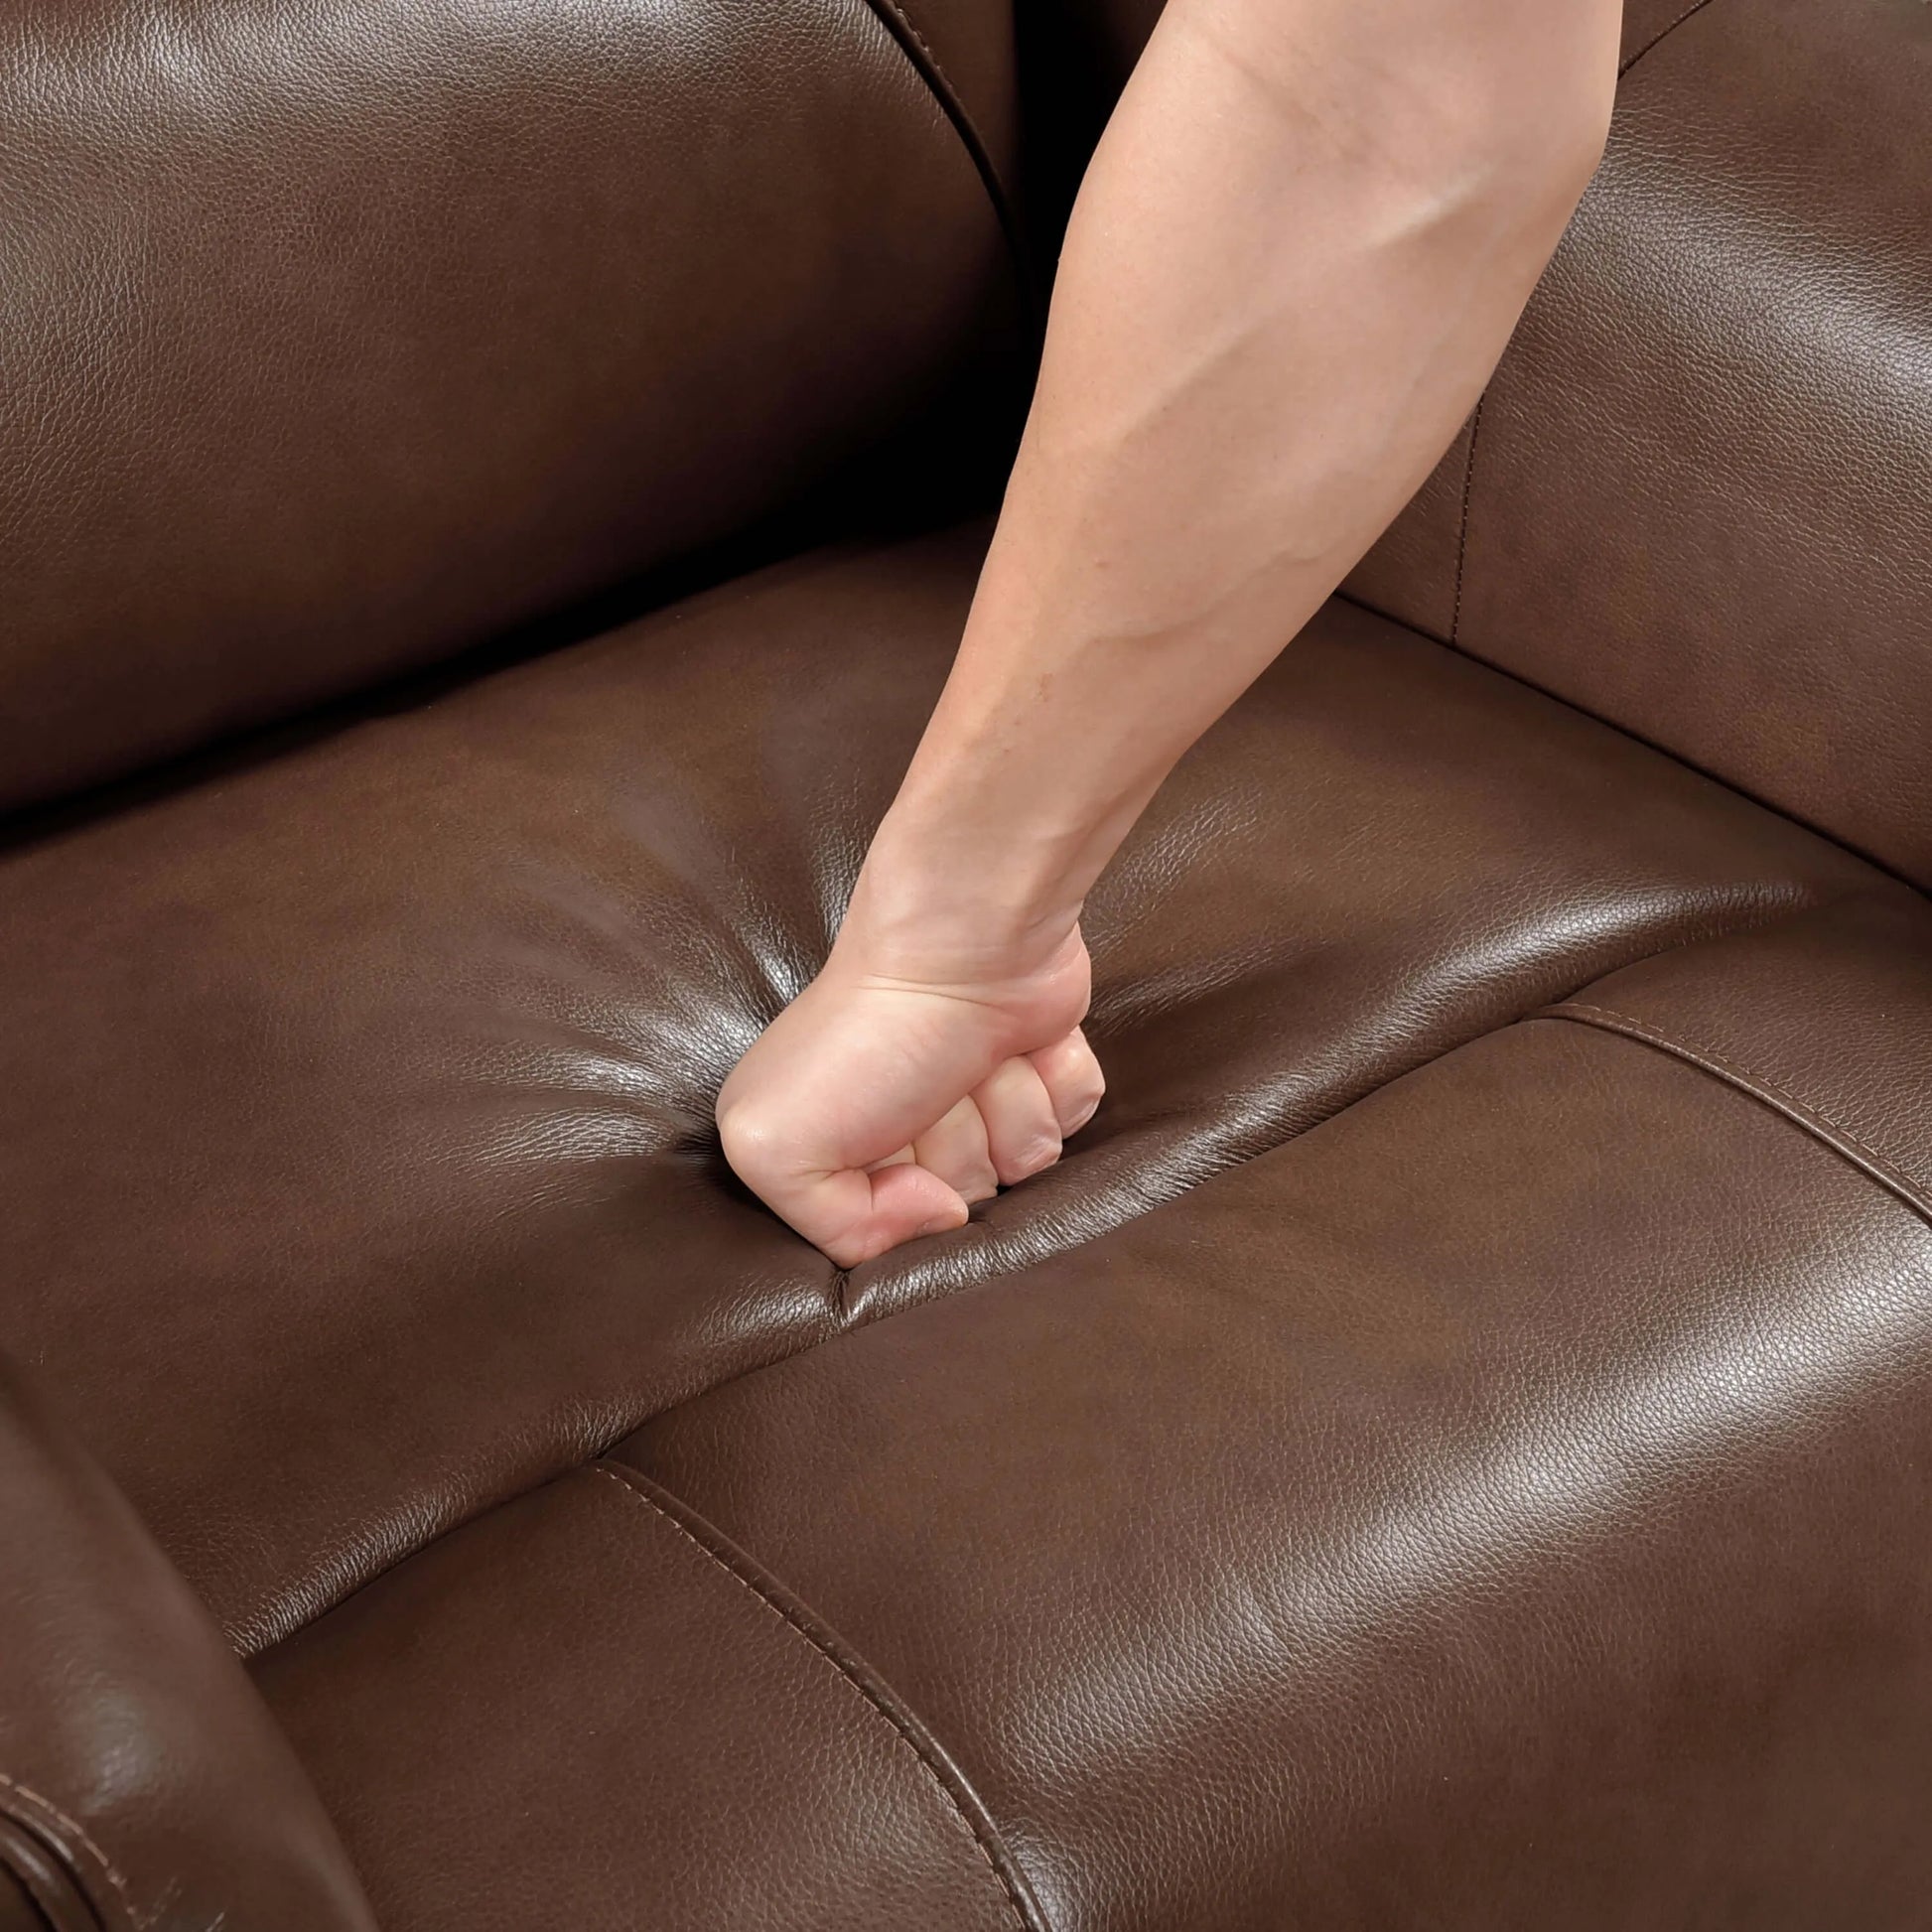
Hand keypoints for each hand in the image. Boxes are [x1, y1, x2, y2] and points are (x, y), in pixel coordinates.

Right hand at [716, 921, 1105, 1266]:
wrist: (959, 941)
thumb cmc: (868, 1031)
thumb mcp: (775, 1147)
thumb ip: (835, 1231)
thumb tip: (938, 1219)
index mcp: (823, 1138)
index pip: (882, 1235)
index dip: (892, 1199)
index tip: (882, 1145)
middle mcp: (902, 1120)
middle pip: (962, 1199)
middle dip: (953, 1149)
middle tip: (925, 1088)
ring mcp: (977, 1093)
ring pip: (1025, 1163)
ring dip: (1005, 1111)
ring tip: (969, 1058)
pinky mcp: (1040, 1066)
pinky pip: (1073, 1118)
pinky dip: (1052, 1082)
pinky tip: (1018, 1043)